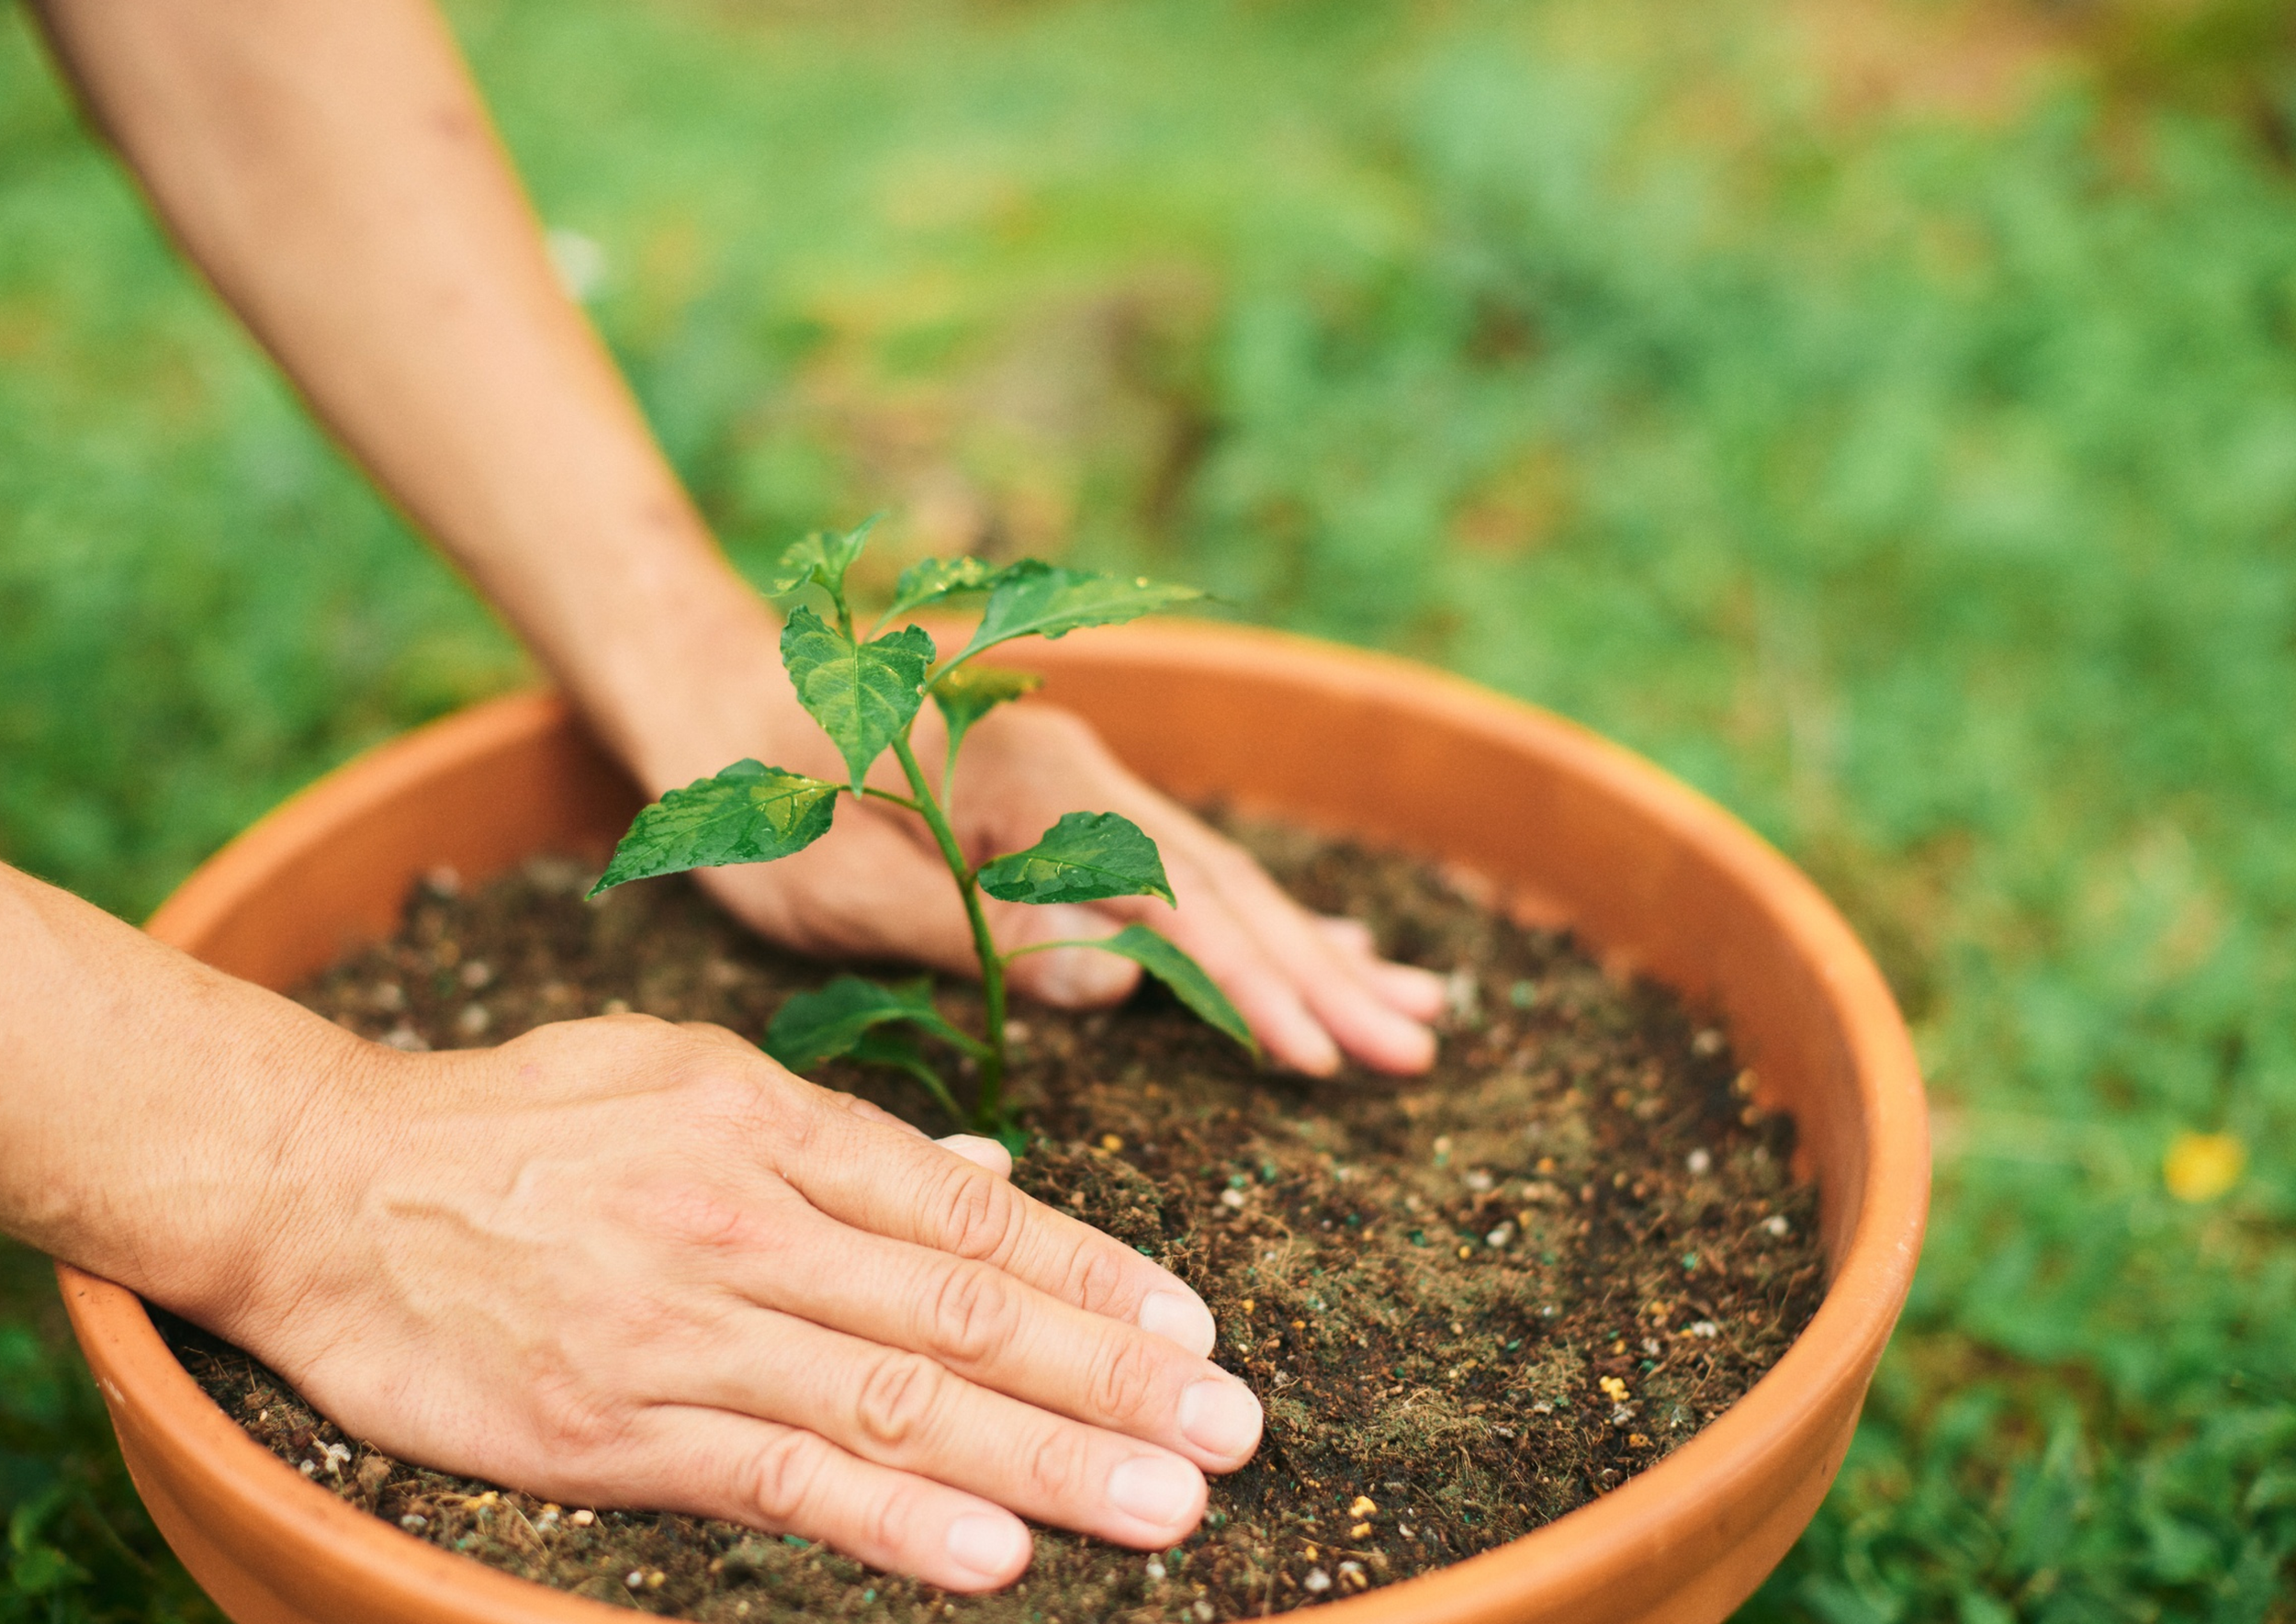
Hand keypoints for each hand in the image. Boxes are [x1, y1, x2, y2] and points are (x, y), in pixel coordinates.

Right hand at [255, 1018, 1260, 1590]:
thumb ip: (843, 1138)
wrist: (322, 1181)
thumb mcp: (684, 1076)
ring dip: (1045, 1458)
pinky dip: (891, 1519)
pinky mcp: (611, 1423)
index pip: (970, 1210)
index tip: (1193, 1326)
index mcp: (771, 1123)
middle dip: (1112, 1376)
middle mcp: (748, 1219)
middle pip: (963, 1309)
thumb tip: (990, 1175)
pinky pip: (776, 1475)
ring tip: (1166, 1501)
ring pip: (899, 1398)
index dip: (1094, 1273)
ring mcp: (683, 1325)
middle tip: (1231, 1429)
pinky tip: (992, 1552)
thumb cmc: (518, 1122)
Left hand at [685, 688, 1446, 1076]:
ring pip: (1221, 877)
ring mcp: (1083, 786)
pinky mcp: (1068, 808)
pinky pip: (1185, 870)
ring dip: (1314, 947)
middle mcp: (1079, 775)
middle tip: (1417, 1047)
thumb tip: (1120, 980)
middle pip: (1225, 884)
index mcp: (1029, 786)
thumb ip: (972, 930)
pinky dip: (1260, 916)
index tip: (1324, 1053)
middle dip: (1321, 973)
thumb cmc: (753, 794)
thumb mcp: (831, 882)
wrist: (713, 689)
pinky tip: (1323, 946)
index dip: (1251, 982)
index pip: (1171, 898)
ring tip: (1413, 1008)